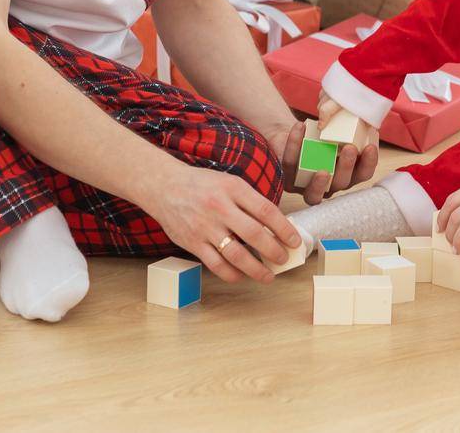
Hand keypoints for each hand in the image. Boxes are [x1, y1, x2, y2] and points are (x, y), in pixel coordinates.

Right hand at [143, 162, 302, 283]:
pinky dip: (232, 274)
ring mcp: (205, 227)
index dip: (284, 229)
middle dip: (274, 251)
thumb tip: (275, 224)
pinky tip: (242, 276)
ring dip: (256, 269)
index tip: (295, 241)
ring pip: (237, 255)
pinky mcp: (192, 243)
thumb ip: (250, 201)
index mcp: (234, 189)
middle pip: (255, 235)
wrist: (164, 187)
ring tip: (268, 276)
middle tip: (284, 259)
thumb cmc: (202, 184)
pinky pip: (216, 265)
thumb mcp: (229, 182)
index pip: (267, 211)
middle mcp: (220, 208)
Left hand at [280, 117, 377, 204]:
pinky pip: (290, 165)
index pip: (362, 174)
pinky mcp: (288, 181)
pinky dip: (294, 145)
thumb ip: (353, 127)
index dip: (369, 163)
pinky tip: (300, 127)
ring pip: (314, 192)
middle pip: (341, 184)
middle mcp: (330, 185)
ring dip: (319, 181)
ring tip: (323, 163)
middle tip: (350, 148)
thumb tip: (368, 120)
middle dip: (347, 167)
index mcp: (347, 174)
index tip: (370, 147)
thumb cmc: (323, 132)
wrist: (297, 133)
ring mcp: (308, 187)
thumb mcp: (340, 128)